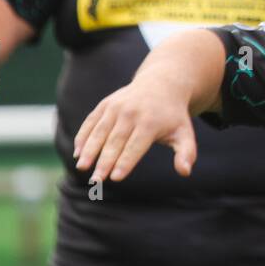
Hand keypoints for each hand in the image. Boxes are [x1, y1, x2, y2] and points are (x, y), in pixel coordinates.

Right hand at [73, 77, 197, 182]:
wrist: (162, 84)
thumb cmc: (173, 116)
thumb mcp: (184, 133)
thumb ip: (186, 153)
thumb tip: (185, 172)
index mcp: (150, 122)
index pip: (136, 146)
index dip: (126, 162)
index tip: (115, 178)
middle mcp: (131, 112)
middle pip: (115, 141)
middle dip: (104, 162)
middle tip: (96, 181)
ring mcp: (117, 106)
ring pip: (100, 131)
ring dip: (89, 150)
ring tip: (82, 167)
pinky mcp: (106, 104)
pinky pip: (91, 122)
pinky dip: (83, 136)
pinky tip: (77, 153)